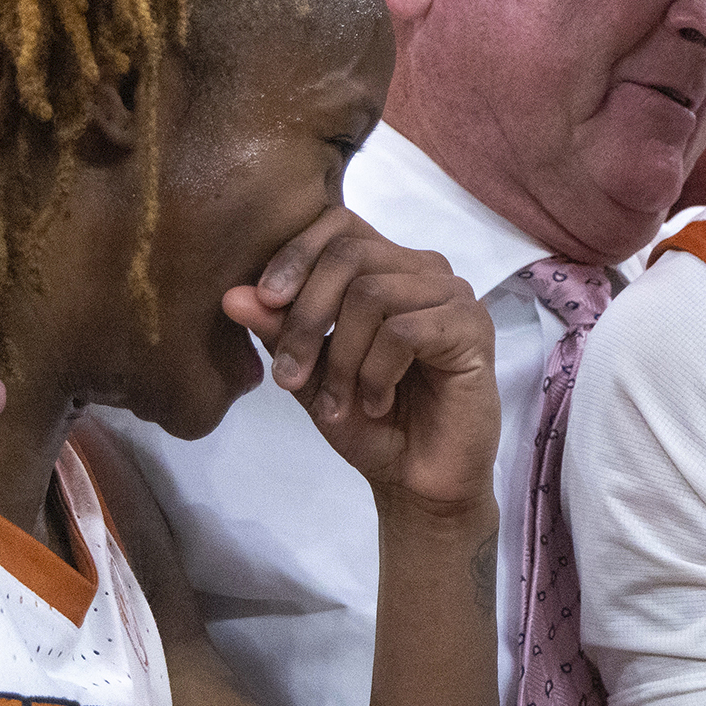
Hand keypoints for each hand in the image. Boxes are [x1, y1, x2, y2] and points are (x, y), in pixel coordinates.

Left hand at [224, 209, 499, 513]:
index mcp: (387, 268)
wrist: (414, 481)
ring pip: (373, 294)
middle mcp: (423, 271)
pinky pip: (405, 331)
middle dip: (306, 318)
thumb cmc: (367, 423)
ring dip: (342, 358)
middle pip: (350, 255)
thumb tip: (232, 296)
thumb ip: (278, 331)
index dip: (296, 253)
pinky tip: (377, 403)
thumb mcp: (310, 373)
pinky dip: (377, 374)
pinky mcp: (473, 328)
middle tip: (290, 377)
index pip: (339, 224)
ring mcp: (452, 296)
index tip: (264, 301)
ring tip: (340, 403)